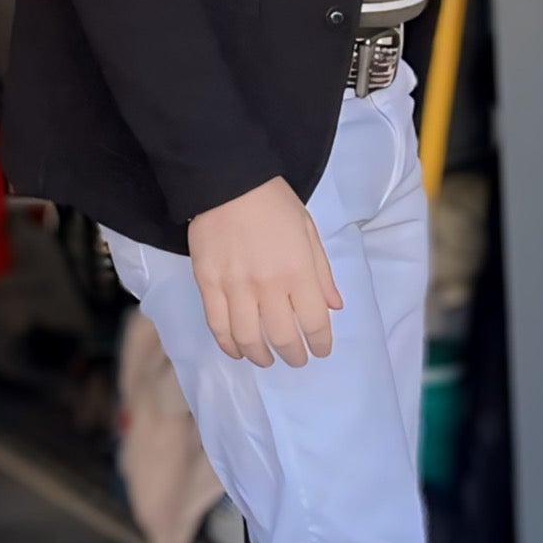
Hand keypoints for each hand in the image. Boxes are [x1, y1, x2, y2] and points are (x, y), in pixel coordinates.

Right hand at [189, 176, 342, 367]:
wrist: (228, 182)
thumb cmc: (274, 203)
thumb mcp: (309, 231)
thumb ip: (322, 272)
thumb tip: (334, 307)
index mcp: (299, 271)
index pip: (314, 322)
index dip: (320, 343)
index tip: (320, 350)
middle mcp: (268, 285)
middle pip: (282, 337)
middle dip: (293, 355)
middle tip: (296, 359)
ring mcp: (235, 287)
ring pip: (248, 338)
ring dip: (260, 356)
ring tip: (266, 359)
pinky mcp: (208, 285)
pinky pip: (218, 325)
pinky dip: (228, 345)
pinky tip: (237, 350)